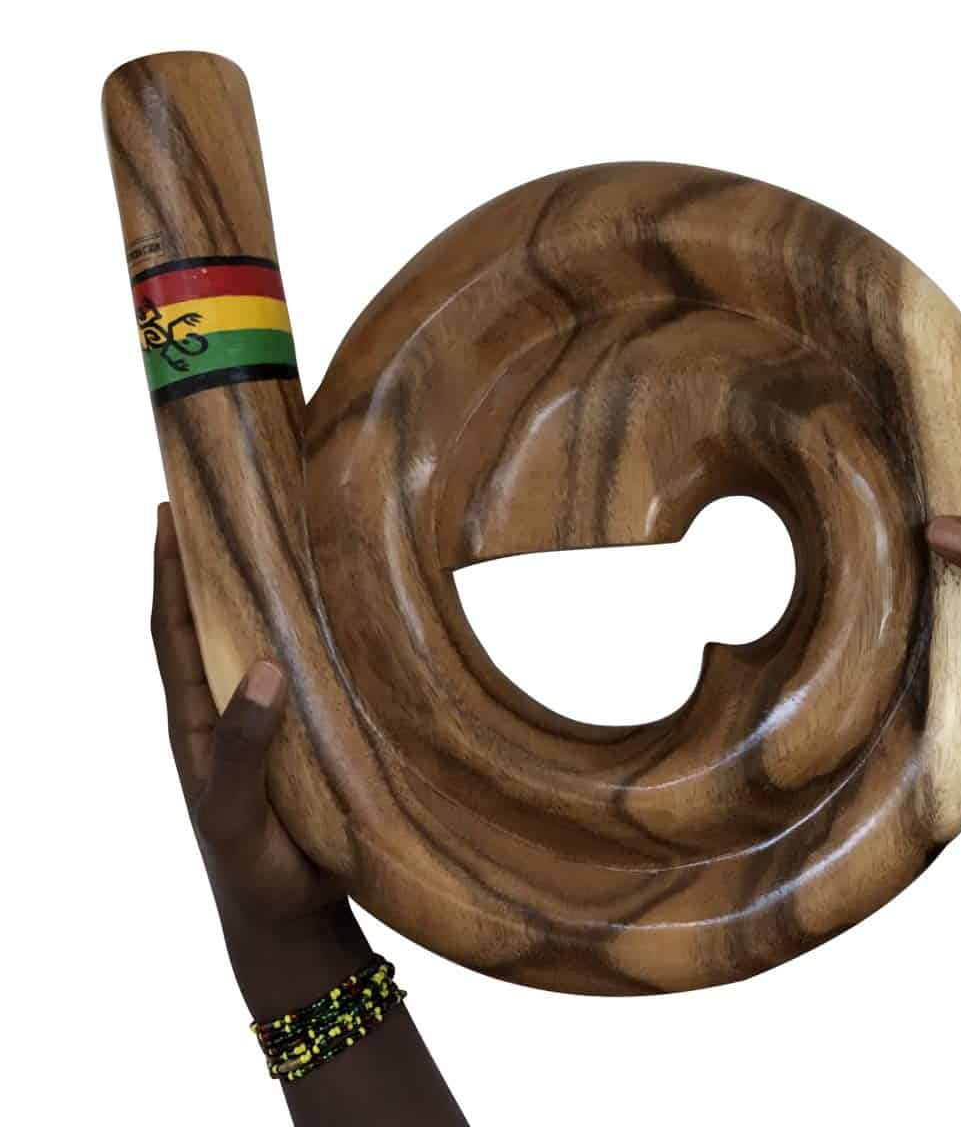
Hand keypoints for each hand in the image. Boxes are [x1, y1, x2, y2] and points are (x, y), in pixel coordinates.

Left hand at [152, 502, 371, 1017]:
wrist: (287, 917)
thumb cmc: (251, 869)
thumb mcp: (232, 813)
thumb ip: (241, 749)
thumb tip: (263, 667)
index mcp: (194, 722)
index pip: (171, 632)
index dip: (166, 573)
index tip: (166, 514)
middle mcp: (225, 709)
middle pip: (208, 621)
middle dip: (209, 562)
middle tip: (224, 503)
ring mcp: (265, 720)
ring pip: (257, 641)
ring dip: (258, 590)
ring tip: (277, 538)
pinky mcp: (306, 733)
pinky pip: (305, 670)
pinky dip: (309, 632)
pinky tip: (333, 609)